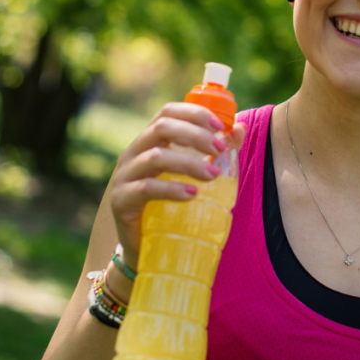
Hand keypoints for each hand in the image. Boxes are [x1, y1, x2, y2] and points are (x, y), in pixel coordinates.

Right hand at [107, 102, 245, 269]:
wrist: (144, 246)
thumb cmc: (170, 204)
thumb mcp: (194, 174)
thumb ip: (215, 150)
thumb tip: (239, 127)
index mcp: (150, 141)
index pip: (167, 112)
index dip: (193, 113)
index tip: (220, 125)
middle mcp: (134, 153)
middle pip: (161, 128)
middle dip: (195, 135)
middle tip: (220, 149)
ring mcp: (124, 176)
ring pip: (155, 157)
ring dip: (188, 162)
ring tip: (213, 175)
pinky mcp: (121, 200)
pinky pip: (145, 188)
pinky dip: (171, 189)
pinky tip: (192, 194)